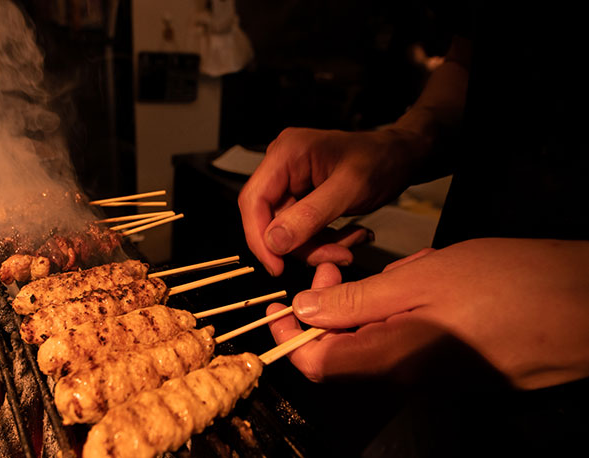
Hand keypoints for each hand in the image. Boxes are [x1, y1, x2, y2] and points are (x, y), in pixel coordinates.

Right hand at [238, 127, 422, 275]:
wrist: (401, 156)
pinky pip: (301, 230)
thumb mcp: (350, 189)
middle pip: (270, 220)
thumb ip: (310, 215)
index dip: (258, 237)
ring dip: (319, 246)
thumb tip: (274, 242)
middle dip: (302, 246)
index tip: (277, 266)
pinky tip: (351, 235)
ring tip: (352, 243)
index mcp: (286, 153)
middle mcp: (282, 166)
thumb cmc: (382, 159)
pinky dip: (325, 241)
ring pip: (287, 231)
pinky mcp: (302, 198)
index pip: (253, 200)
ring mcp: (291, 183)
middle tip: (336, 256)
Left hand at [268, 238, 588, 389]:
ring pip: (378, 337)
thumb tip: (305, 310)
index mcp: (392, 360)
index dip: (287, 336)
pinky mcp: (456, 363)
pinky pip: (411, 337)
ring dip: (375, 298)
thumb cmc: (512, 286)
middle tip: (342, 265)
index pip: (315, 365)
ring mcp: (435, 372)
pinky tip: (431, 277)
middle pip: (344, 349)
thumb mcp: (420, 279)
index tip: (278, 304)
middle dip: (334, 304)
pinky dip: (406, 305)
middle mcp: (408, 376)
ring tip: (405, 266)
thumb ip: (357, 301)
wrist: (588, 305)